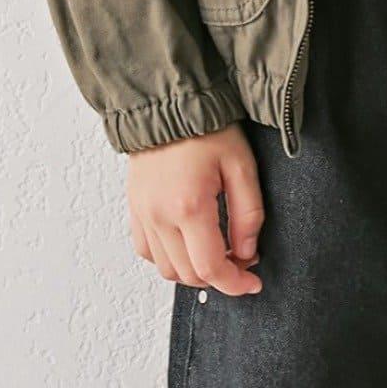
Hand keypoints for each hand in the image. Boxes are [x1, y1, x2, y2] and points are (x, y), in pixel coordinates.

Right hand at [127, 122, 265, 296]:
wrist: (169, 103)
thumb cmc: (207, 128)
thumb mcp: (241, 164)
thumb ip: (248, 213)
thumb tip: (247, 252)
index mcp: (189, 206)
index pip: (210, 268)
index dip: (234, 283)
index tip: (252, 283)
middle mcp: (159, 216)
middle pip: (188, 275)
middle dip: (218, 276)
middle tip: (241, 260)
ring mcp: (142, 214)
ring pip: (167, 269)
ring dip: (194, 270)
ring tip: (217, 251)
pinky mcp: (134, 209)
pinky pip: (148, 252)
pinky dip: (169, 258)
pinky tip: (188, 242)